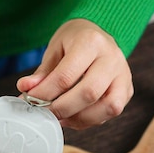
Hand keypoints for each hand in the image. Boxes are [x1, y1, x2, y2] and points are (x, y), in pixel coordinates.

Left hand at [17, 19, 133, 129]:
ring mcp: (123, 75)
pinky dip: (90, 120)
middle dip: (62, 109)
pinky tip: (74, 116)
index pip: (66, 76)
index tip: (30, 101)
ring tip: (60, 117)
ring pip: (107, 107)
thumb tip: (26, 89)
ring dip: (79, 118)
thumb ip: (42, 72)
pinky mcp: (127, 89)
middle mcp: (112, 58)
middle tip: (44, 113)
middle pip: (88, 93)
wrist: (98, 32)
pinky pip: (111, 112)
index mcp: (91, 42)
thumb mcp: (55, 49)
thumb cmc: (74, 41)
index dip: (45, 94)